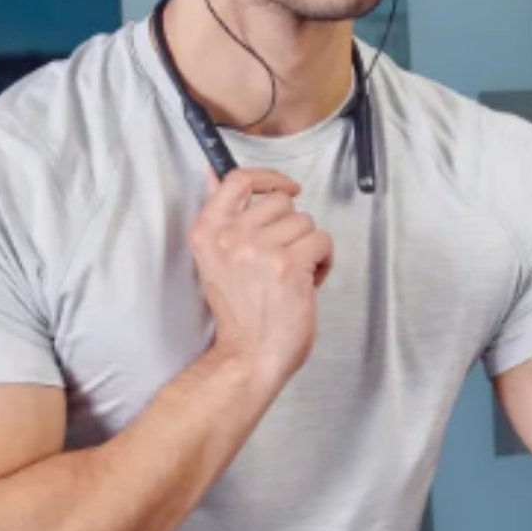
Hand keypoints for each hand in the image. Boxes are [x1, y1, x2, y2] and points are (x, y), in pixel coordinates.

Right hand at [189, 166, 334, 384]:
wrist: (248, 356)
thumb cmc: (239, 311)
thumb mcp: (216, 257)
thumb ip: (220, 215)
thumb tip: (213, 174)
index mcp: (207, 231)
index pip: (237, 180)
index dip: (268, 178)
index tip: (285, 188)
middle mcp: (231, 236)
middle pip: (281, 202)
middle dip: (291, 226)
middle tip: (283, 257)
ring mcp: (260, 250)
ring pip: (306, 222)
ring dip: (308, 246)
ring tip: (293, 274)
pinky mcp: (289, 266)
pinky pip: (322, 241)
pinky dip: (324, 260)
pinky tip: (308, 281)